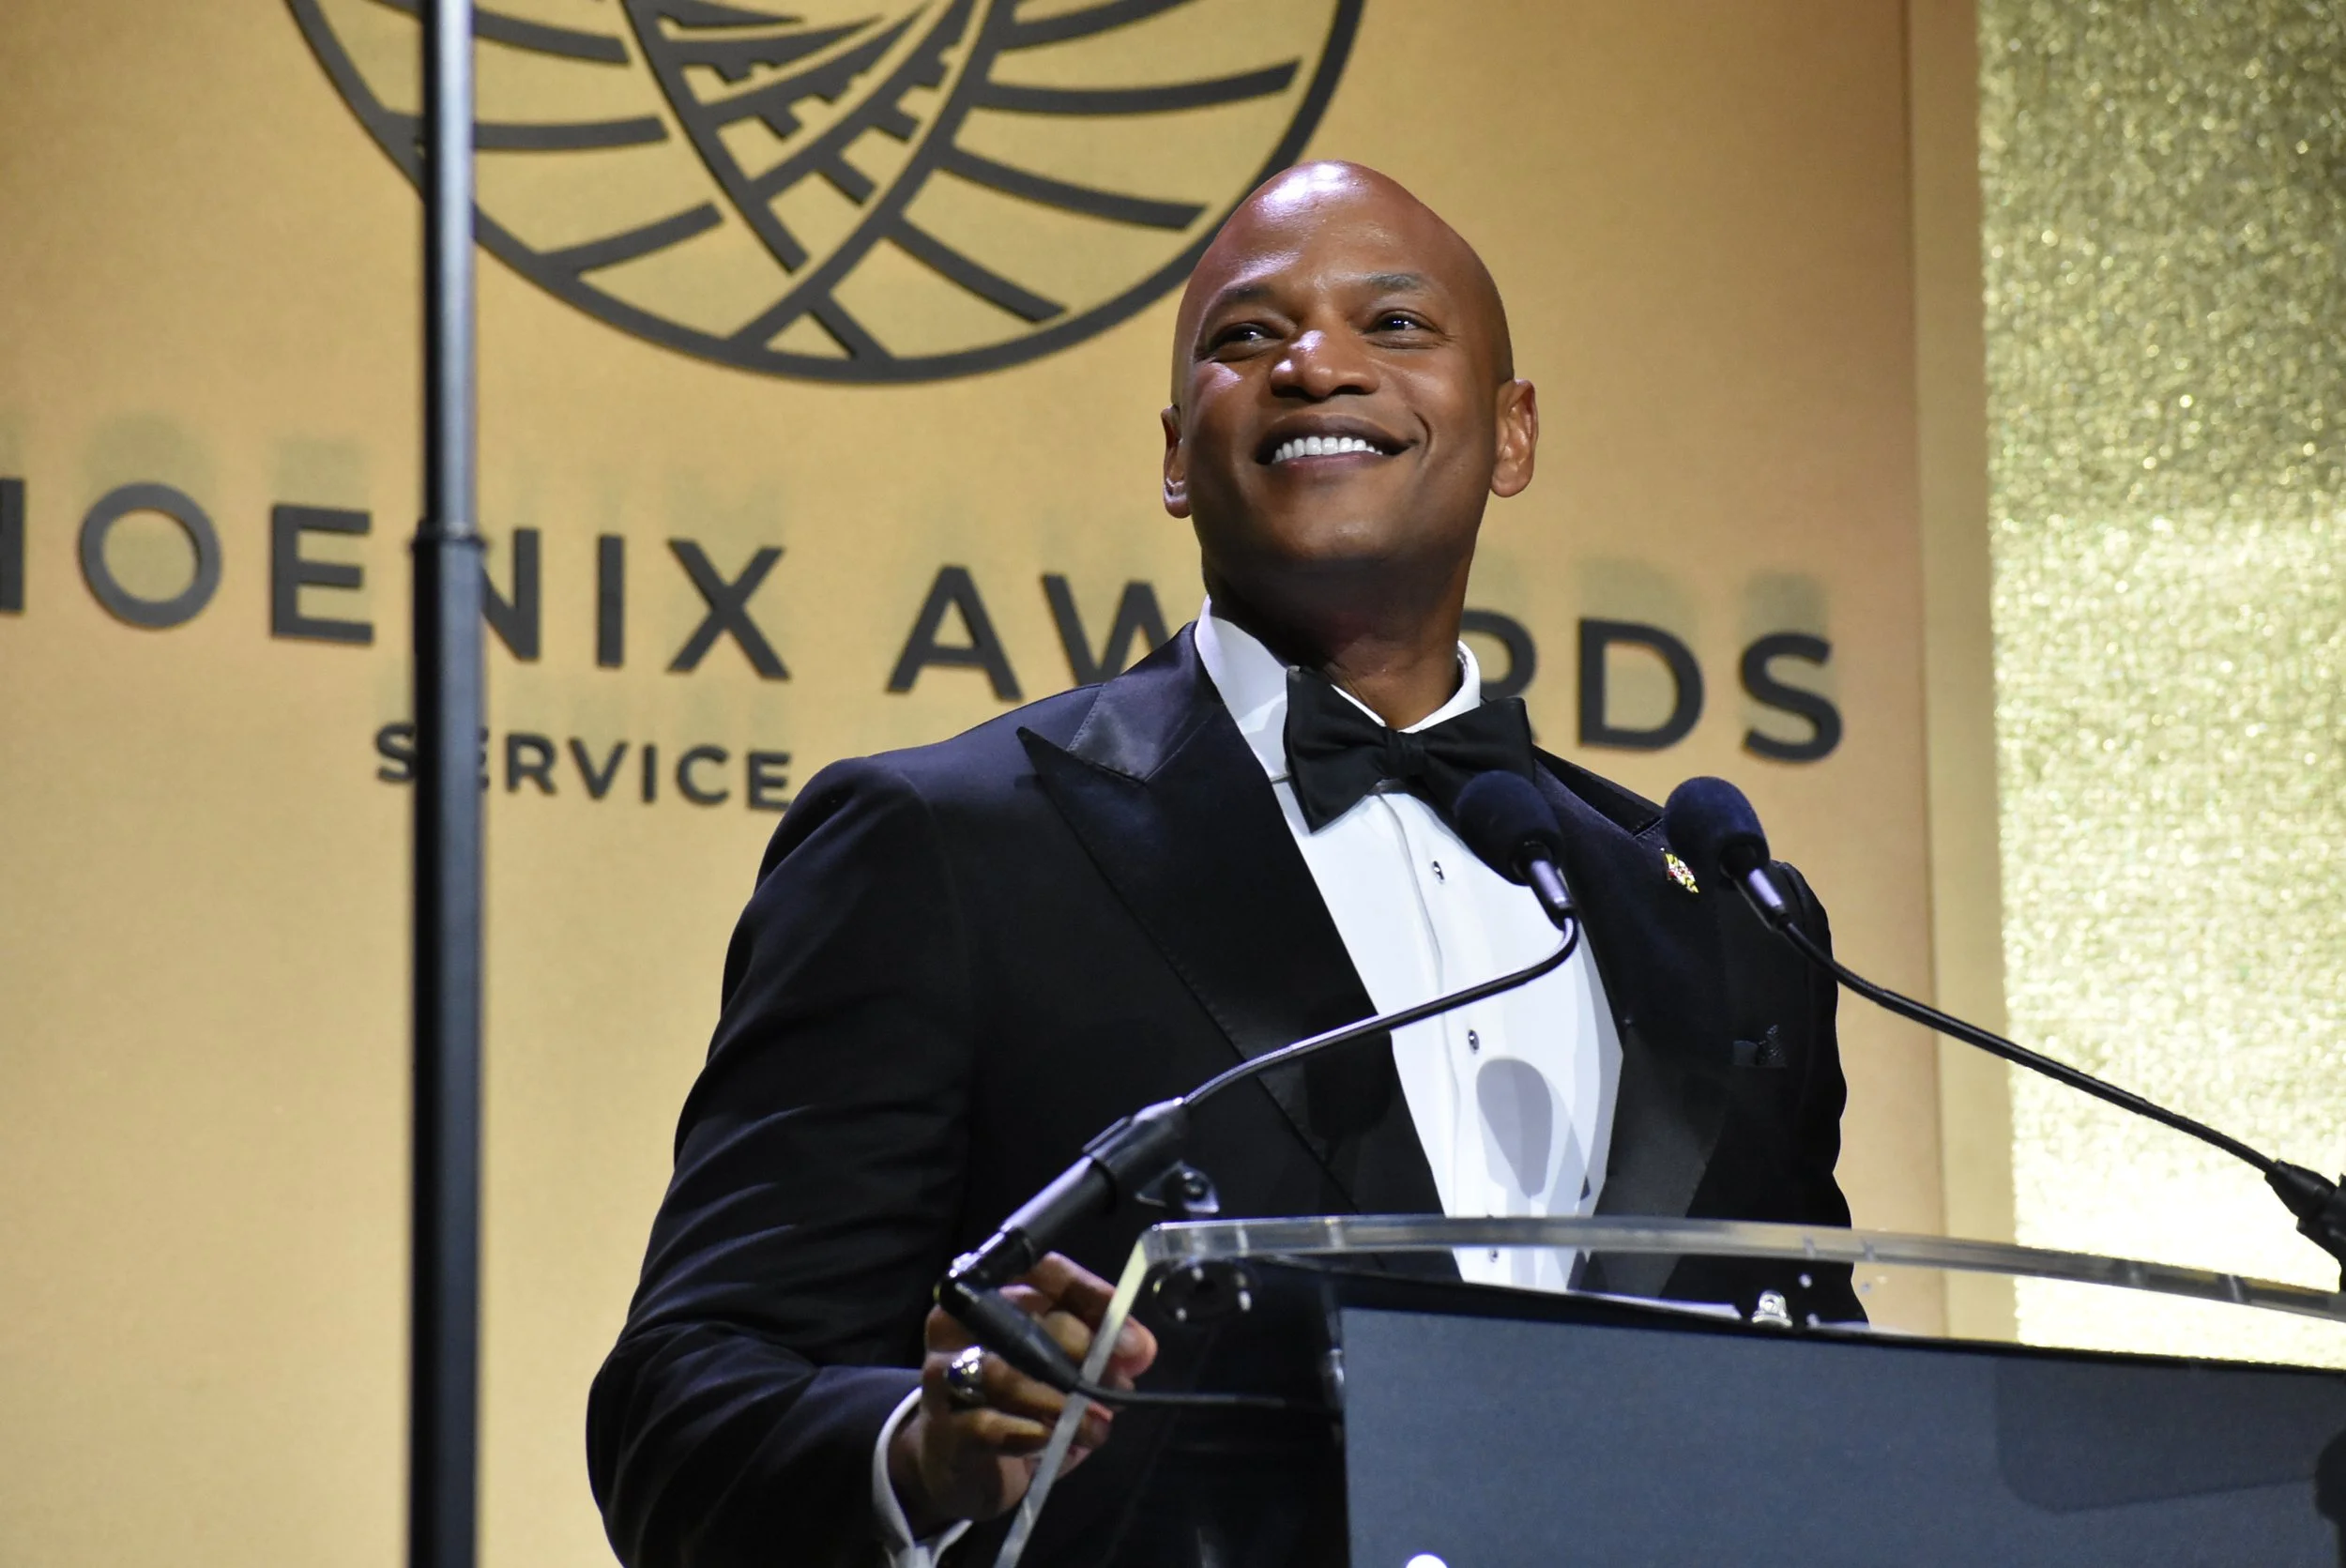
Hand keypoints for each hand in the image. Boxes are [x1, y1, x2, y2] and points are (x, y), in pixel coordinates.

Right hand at [886, 1252, 1157, 1536]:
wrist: (957, 1462)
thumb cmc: (1016, 1401)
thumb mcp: (1062, 1371)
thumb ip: (1100, 1352)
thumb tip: (1140, 1348)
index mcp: (990, 1292)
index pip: (1041, 1271)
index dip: (1090, 1296)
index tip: (1129, 1336)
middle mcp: (959, 1323)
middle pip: (1026, 1321)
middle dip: (1083, 1354)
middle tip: (1119, 1384)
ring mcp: (944, 1374)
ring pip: (1005, 1375)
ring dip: (1060, 1403)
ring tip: (1096, 1425)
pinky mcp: (944, 1427)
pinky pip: (988, 1424)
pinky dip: (1029, 1432)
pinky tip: (1051, 1441)